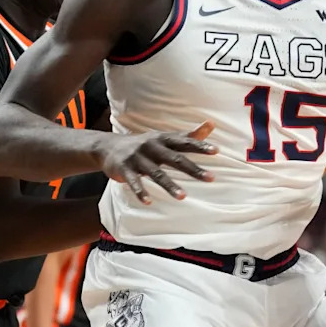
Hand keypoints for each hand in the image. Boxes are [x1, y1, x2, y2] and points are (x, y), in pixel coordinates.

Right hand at [96, 121, 217, 204]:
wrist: (109, 146)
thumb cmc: (145, 144)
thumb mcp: (165, 137)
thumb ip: (189, 135)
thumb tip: (212, 124)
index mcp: (163, 139)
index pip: (185, 142)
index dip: (200, 146)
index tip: (216, 151)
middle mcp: (152, 146)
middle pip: (175, 159)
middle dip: (193, 169)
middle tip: (211, 178)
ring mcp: (137, 158)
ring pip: (156, 173)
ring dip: (169, 185)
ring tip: (183, 196)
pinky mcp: (125, 169)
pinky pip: (134, 182)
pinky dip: (140, 192)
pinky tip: (148, 202)